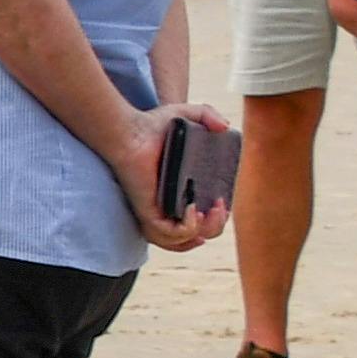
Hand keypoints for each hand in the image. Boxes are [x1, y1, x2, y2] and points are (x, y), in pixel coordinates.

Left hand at [112, 110, 228, 253]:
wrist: (130, 130)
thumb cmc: (152, 124)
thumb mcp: (187, 115)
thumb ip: (209, 115)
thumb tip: (226, 127)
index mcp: (179, 194)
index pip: (201, 221)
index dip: (215, 221)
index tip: (223, 204)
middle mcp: (166, 207)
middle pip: (196, 236)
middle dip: (214, 228)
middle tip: (219, 207)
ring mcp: (156, 211)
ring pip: (179, 242)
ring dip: (202, 231)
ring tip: (208, 212)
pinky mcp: (146, 211)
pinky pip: (167, 234)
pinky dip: (185, 228)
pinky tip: (192, 209)